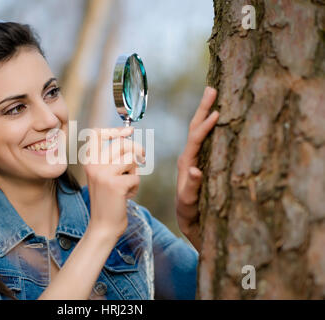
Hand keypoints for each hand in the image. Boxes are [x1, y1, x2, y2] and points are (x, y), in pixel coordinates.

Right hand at [83, 127, 144, 240]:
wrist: (103, 226)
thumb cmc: (107, 201)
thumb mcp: (104, 175)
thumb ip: (111, 158)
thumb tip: (128, 138)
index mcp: (89, 161)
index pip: (97, 134)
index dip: (114, 129)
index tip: (128, 131)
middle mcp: (94, 165)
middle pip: (121, 143)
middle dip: (136, 149)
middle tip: (142, 157)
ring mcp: (104, 174)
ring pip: (131, 159)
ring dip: (135, 171)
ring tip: (128, 183)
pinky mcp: (116, 184)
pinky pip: (136, 176)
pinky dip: (135, 186)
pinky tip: (126, 196)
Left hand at [176, 87, 217, 247]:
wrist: (187, 217)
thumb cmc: (189, 210)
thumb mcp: (189, 201)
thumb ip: (192, 187)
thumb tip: (196, 169)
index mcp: (186, 162)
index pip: (196, 139)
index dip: (206, 125)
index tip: (217, 112)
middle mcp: (189, 155)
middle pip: (195, 127)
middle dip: (203, 108)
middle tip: (211, 89)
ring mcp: (195, 156)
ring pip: (199, 130)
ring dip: (205, 112)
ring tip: (213, 95)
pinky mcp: (201, 159)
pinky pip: (205, 138)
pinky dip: (210, 124)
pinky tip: (218, 115)